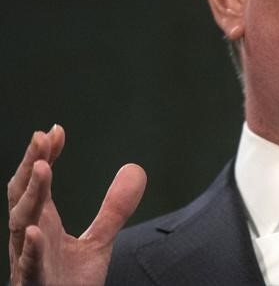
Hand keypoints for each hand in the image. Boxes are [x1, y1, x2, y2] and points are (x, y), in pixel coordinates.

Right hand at [8, 125, 146, 285]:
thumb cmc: (69, 282)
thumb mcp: (98, 241)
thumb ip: (114, 208)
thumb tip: (135, 168)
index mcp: (42, 223)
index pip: (36, 183)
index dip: (43, 156)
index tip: (55, 130)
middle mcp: (31, 237)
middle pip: (23, 195)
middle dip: (30, 166)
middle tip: (41, 138)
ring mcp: (29, 260)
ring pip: (22, 223)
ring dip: (32, 195)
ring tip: (42, 168)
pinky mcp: (35, 284)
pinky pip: (30, 266)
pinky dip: (32, 248)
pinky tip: (38, 230)